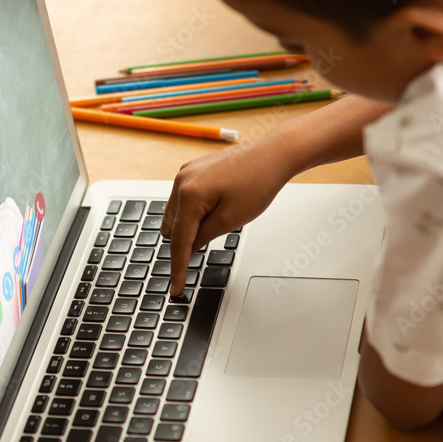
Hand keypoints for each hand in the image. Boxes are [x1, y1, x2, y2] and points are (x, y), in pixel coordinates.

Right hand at [161, 130, 291, 294]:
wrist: (271, 154)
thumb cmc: (257, 182)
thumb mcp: (230, 220)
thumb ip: (203, 237)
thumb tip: (187, 248)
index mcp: (189, 194)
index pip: (178, 241)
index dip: (178, 268)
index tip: (176, 288)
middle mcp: (181, 181)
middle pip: (171, 228)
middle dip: (186, 241)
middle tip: (215, 237)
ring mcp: (184, 173)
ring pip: (175, 214)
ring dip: (189, 226)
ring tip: (221, 218)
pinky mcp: (191, 170)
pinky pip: (182, 199)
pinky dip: (192, 211)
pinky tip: (215, 208)